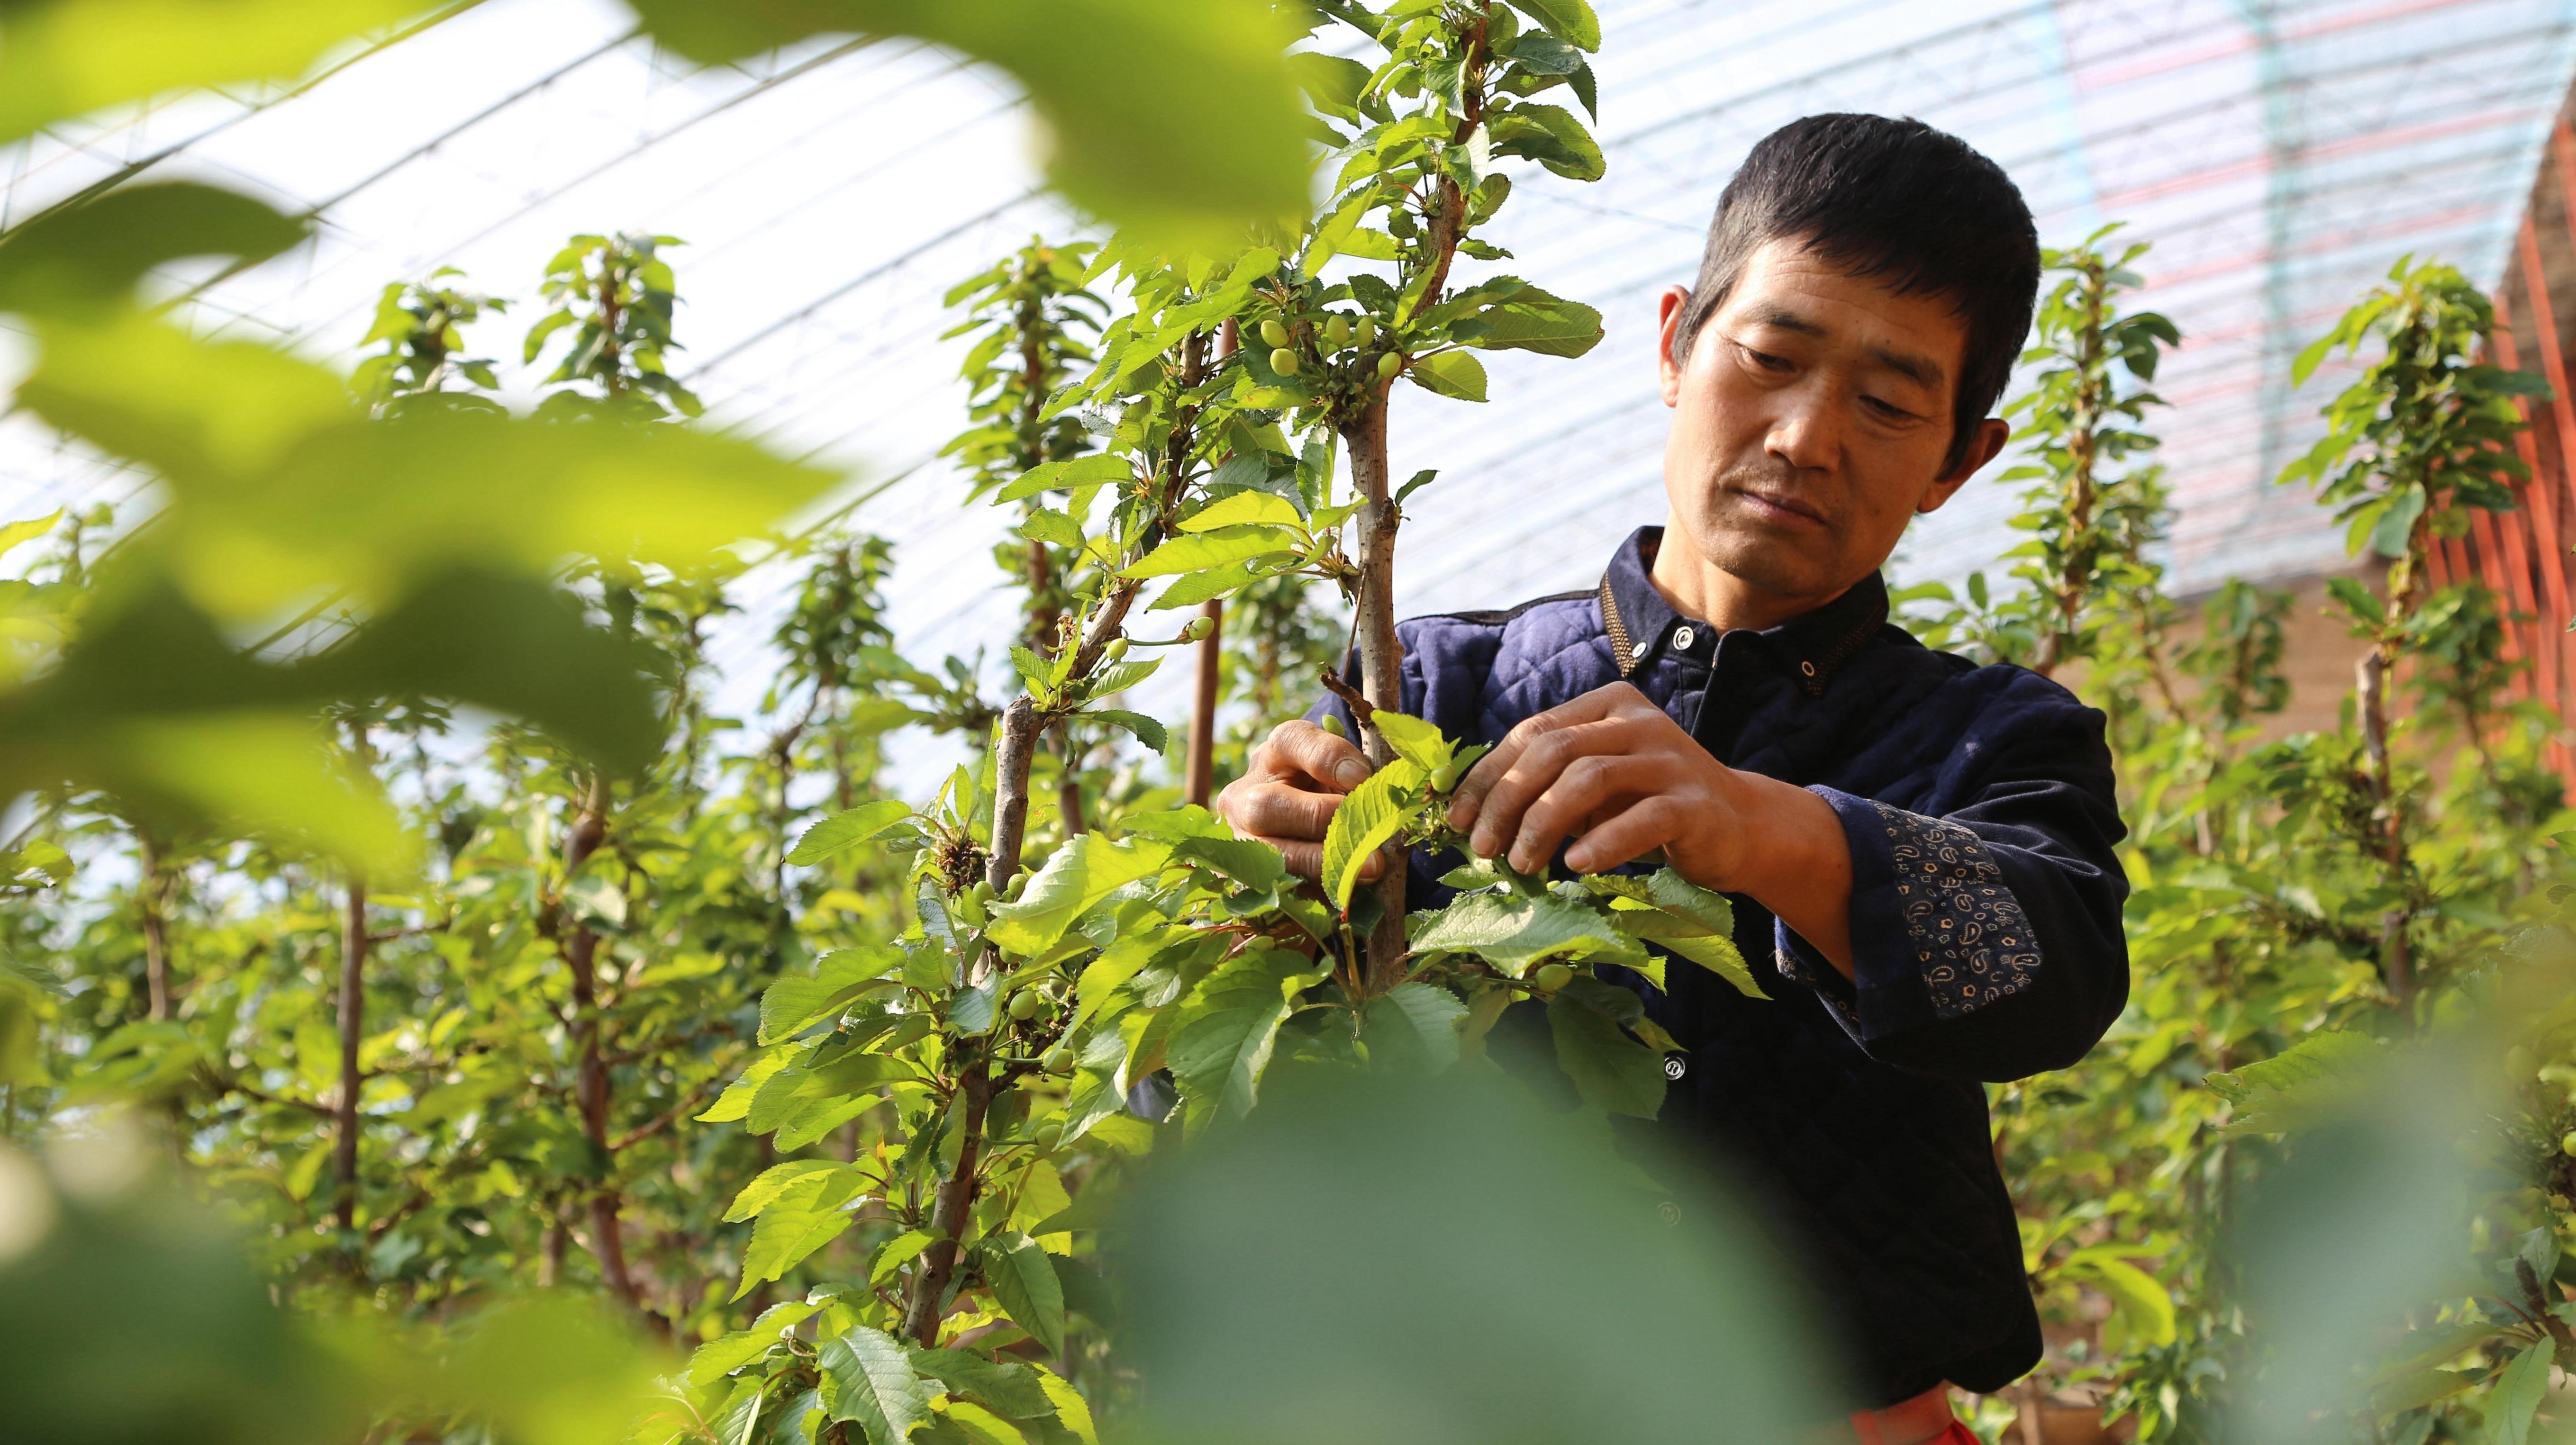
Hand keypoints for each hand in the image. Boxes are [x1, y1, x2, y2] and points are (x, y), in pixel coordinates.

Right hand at [1216, 718, 1383, 882]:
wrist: (1304, 826)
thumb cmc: (1331, 793)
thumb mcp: (1342, 774)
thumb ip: (1359, 779)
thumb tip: (1386, 800)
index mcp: (1273, 756)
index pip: (1289, 741)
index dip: (1327, 758)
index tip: (1363, 776)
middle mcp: (1244, 795)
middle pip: (1266, 805)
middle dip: (1319, 818)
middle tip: (1366, 829)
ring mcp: (1241, 841)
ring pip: (1270, 854)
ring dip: (1325, 863)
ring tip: (1372, 867)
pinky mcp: (1250, 879)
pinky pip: (1282, 889)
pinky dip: (1322, 888)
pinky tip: (1351, 887)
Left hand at [1444, 682, 1854, 969]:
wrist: (1738, 826)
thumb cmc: (1649, 806)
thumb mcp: (1595, 785)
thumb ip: (1548, 785)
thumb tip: (1473, 817)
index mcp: (1607, 707)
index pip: (1532, 732)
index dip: (1487, 776)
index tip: (1458, 820)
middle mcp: (1638, 722)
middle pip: (1553, 751)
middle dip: (1507, 801)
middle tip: (1484, 848)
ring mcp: (1669, 758)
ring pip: (1589, 779)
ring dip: (1544, 824)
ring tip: (1522, 864)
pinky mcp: (1694, 802)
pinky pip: (1641, 818)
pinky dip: (1603, 842)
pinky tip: (1576, 866)